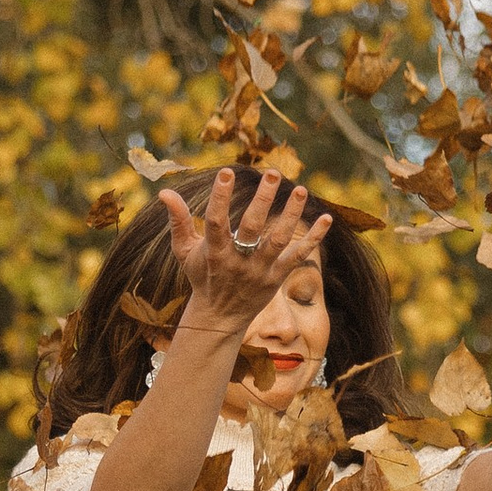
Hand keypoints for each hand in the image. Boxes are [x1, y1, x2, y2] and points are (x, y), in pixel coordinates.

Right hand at [161, 167, 330, 355]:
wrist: (220, 318)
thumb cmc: (201, 276)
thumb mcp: (184, 251)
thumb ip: (178, 221)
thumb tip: (164, 192)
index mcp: (214, 252)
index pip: (216, 222)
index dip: (220, 197)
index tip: (226, 172)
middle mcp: (238, 262)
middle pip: (252, 228)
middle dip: (262, 200)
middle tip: (274, 173)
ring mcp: (260, 271)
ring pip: (278, 240)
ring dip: (291, 214)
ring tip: (300, 189)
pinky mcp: (277, 278)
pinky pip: (298, 256)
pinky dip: (314, 239)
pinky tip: (327, 219)